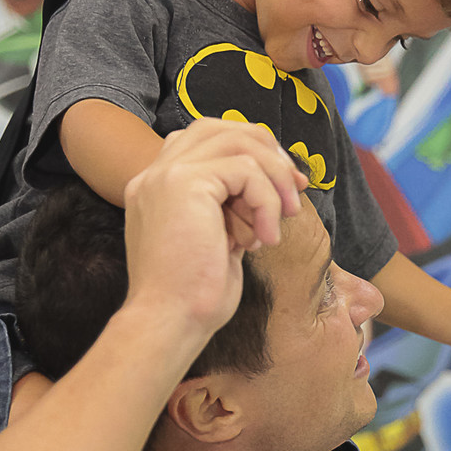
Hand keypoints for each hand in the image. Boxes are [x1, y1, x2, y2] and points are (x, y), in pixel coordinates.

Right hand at [123, 119, 303, 343]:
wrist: (169, 322)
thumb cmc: (193, 296)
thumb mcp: (217, 240)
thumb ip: (230, 208)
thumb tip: (272, 187)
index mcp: (157, 185)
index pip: (206, 141)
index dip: (252, 154)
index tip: (285, 189)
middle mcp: (155, 173)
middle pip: (223, 129)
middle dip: (269, 154)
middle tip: (295, 192)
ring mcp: (166, 174)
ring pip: (239, 143)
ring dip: (274, 179)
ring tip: (283, 220)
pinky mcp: (184, 183)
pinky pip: (246, 170)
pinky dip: (267, 202)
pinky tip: (263, 239)